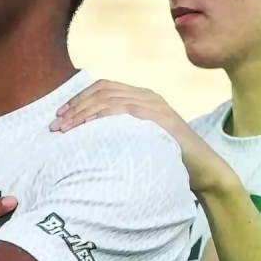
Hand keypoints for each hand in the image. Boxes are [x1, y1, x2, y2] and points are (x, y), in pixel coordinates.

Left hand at [52, 79, 235, 193]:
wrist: (204, 172)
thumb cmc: (170, 162)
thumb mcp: (141, 143)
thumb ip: (121, 135)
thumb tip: (88, 142)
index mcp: (142, 98)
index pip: (103, 88)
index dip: (78, 99)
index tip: (59, 116)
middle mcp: (148, 97)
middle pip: (102, 91)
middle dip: (75, 107)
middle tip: (55, 126)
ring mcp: (156, 106)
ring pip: (109, 99)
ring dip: (82, 113)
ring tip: (65, 130)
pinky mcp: (161, 118)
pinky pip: (124, 110)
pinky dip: (101, 117)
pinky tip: (86, 129)